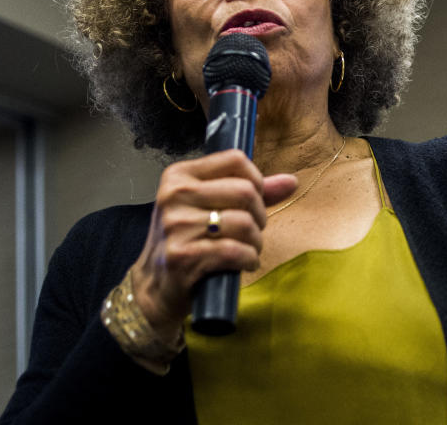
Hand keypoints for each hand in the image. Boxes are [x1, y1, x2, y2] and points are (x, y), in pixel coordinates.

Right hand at [128, 150, 296, 337]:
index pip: (235, 160)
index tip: (254, 201)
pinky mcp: (182, 256)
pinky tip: (243, 264)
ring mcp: (176, 226)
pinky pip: (235, 251)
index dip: (257, 181)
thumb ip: (250, 191)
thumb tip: (290, 181)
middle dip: (259, 216)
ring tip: (247, 249)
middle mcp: (174, 195)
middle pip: (245, 191)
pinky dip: (249, 260)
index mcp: (179, 176)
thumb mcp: (210, 207)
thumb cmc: (188, 242)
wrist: (155, 287)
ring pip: (244, 223)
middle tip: (252, 231)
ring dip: (256, 242)